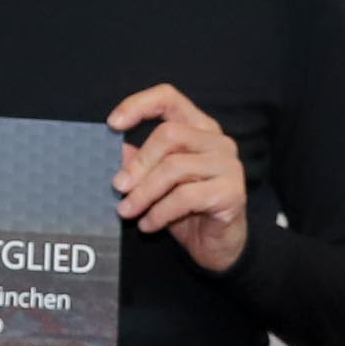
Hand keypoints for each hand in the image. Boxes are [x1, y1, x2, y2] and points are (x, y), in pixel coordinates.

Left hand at [108, 83, 248, 272]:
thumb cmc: (184, 210)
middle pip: (169, 134)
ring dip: (144, 193)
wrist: (216, 246)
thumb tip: (113, 149)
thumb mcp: (154, 183)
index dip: (139, 105)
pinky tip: (147, 225)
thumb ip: (138, 162)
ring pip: (175, 167)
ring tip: (126, 211)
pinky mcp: (232, 192)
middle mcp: (217, 141)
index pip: (169, 98)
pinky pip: (186, 196)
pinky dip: (159, 212)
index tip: (112, 124)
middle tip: (117, 187)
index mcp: (198, 128)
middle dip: (138, 163)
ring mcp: (228, 165)